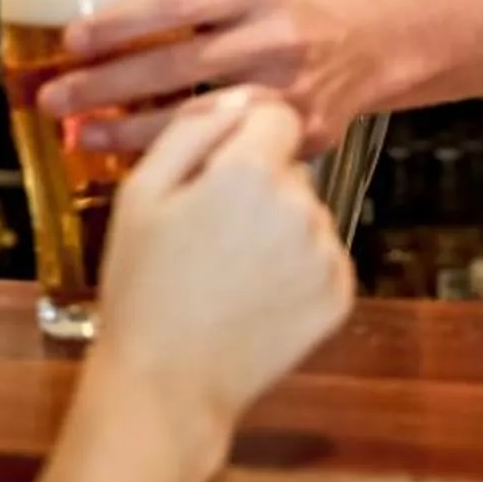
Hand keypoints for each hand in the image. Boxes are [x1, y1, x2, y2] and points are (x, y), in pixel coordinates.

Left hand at [35, 0, 375, 155]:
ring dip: (129, 131)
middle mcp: (274, 38)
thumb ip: (191, 9)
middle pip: (178, 63)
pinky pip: (226, 149)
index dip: (121, 23)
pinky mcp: (299, 135)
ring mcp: (289, 91)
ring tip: (79, 135)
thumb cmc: (287, 15)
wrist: (367, 44)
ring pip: (197, 116)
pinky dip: (177, 155)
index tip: (71, 40)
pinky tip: (136, 160)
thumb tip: (98, 35)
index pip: (176, 4)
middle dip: (107, 84)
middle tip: (54, 97)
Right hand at [95, 87, 355, 424]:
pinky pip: (321, 256)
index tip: (217, 168)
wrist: (166, 387)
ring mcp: (327, 252)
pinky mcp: (341, 293)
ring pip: (307, 212)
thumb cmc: (143, 288)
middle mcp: (302, 205)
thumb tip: (237, 94)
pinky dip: (295, 269)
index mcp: (251, 172)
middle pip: (291, 167)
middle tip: (209, 234)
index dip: (244, 137)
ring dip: (277, 229)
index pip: (276, 114)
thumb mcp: (141, 192)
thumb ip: (193, 128)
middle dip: (259, 186)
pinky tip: (253, 296)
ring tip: (227, 273)